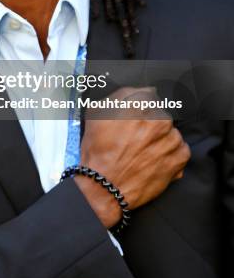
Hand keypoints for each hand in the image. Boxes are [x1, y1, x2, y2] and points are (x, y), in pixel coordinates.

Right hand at [75, 86, 190, 227]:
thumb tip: (138, 91)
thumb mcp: (96, 113)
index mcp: (139, 103)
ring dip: (161, 139)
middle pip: (161, 113)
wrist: (104, 187)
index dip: (140, 107)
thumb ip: (119, 96)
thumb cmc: (97, 150)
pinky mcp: (179, 158)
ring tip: (144, 152)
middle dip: (151, 123)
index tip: (135, 118)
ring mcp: (171, 138)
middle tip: (137, 138)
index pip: (149, 95)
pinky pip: (181, 149)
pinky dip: (171, 154)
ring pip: (172, 131)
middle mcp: (158, 118)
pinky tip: (154, 160)